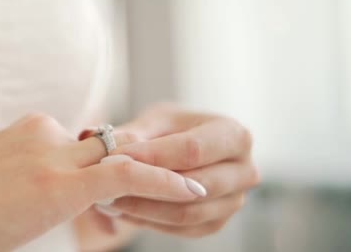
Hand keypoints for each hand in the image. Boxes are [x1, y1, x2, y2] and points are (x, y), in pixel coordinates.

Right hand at [0, 113, 201, 250]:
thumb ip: (30, 173)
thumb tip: (45, 191)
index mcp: (33, 129)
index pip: (86, 142)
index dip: (110, 161)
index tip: (133, 173)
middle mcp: (47, 132)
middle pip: (109, 143)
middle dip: (145, 160)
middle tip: (183, 175)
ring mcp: (54, 155)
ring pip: (123, 156)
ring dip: (163, 170)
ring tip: (198, 185)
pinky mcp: (62, 182)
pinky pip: (126, 175)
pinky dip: (163, 182)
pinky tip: (190, 190)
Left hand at [97, 104, 259, 237]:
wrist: (183, 148)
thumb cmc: (170, 129)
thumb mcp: (154, 121)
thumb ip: (134, 134)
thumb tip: (111, 149)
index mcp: (233, 134)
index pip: (192, 150)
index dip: (151, 157)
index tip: (111, 159)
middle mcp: (244, 170)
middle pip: (196, 186)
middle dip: (146, 185)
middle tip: (105, 183)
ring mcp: (235, 201)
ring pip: (187, 213)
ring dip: (143, 208)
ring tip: (106, 197)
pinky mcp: (218, 222)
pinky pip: (183, 229)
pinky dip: (149, 221)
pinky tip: (121, 210)